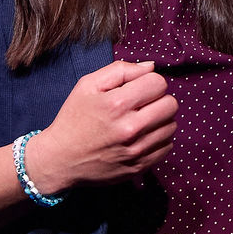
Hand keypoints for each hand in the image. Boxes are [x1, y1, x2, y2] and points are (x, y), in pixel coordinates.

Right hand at [22, 59, 176, 192]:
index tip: (138, 88)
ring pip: (171, 126)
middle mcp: (130, 128)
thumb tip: (150, 67)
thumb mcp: (87, 85)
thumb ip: (120, 70)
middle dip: (159, 99)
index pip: (158, 83)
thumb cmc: (74, 118)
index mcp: (117, 104)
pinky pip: (167, 147)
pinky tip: (142, 137)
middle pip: (171, 104)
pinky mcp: (140, 166)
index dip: (150, 81)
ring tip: (142, 120)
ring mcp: (136, 150)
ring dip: (160, 120)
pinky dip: (158, 139)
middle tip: (143, 104)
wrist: (61, 159)